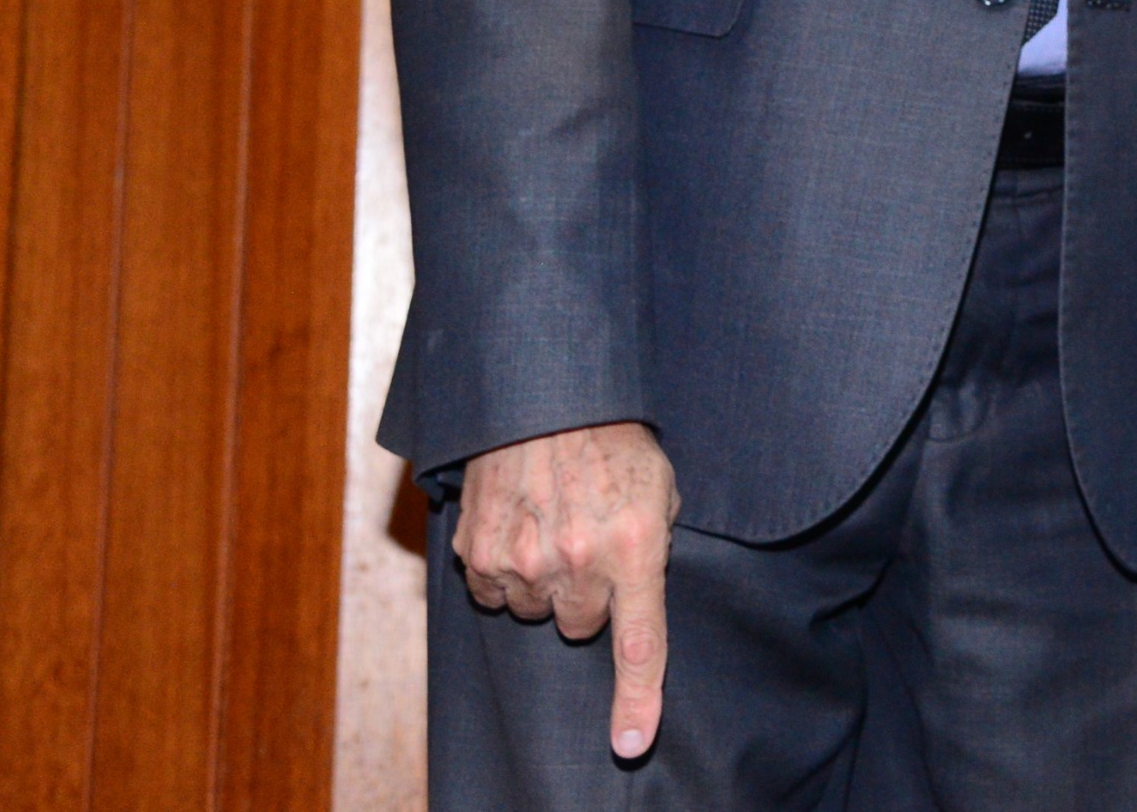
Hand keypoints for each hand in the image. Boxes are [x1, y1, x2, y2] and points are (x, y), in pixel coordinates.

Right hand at [454, 420, 678, 759]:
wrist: (545, 393)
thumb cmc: (613, 437)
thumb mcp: (659, 486)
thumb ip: (654, 543)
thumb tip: (640, 587)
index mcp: (633, 549)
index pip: (639, 644)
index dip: (636, 700)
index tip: (629, 743)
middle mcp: (576, 563)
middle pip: (578, 625)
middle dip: (587, 595)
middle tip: (589, 542)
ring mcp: (521, 560)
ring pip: (533, 611)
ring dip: (545, 581)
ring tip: (553, 522)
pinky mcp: (477, 551)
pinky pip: (493, 592)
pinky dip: (505, 570)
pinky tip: (520, 525)